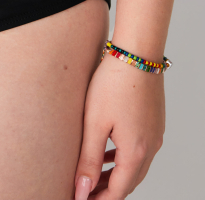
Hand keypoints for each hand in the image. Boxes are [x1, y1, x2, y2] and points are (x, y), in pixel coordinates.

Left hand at [74, 51, 165, 198]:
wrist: (136, 53)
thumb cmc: (113, 83)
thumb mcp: (95, 123)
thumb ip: (89, 159)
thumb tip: (83, 191)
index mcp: (137, 152)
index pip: (118, 191)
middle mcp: (151, 147)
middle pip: (129, 182)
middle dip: (106, 190)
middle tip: (84, 192)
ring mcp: (155, 134)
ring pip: (134, 166)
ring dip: (114, 175)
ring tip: (92, 178)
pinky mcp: (153, 122)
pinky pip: (138, 150)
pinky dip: (122, 158)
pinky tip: (107, 153)